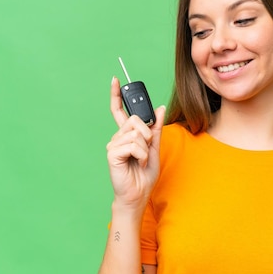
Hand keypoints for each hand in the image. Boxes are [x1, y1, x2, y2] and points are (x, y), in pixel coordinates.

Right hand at [106, 76, 165, 210]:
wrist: (138, 194)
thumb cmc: (144, 174)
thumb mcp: (155, 148)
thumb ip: (156, 129)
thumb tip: (159, 107)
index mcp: (126, 135)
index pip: (120, 111)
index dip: (117, 95)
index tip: (116, 79)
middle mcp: (118, 137)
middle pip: (134, 119)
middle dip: (147, 133)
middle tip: (146, 149)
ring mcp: (113, 145)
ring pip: (137, 133)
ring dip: (146, 149)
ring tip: (141, 161)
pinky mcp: (112, 153)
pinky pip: (133, 145)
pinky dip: (142, 155)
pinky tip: (137, 164)